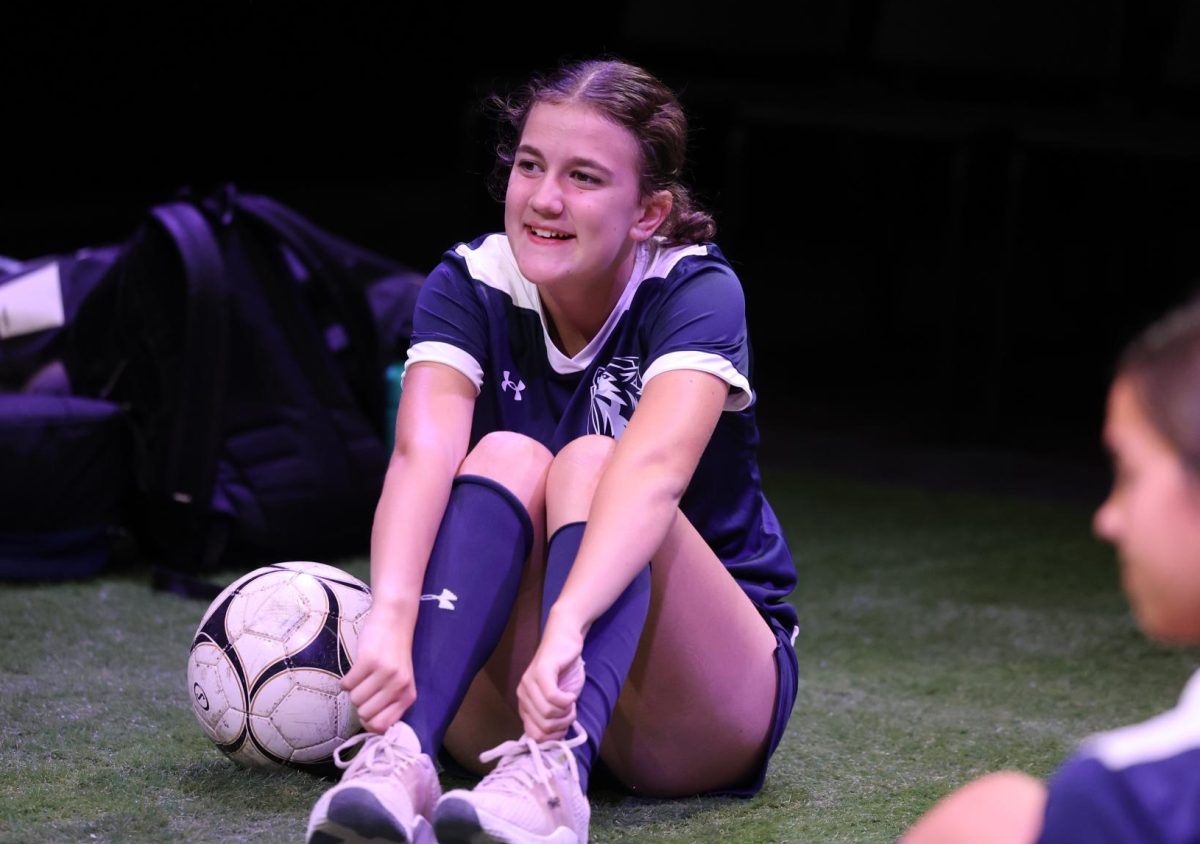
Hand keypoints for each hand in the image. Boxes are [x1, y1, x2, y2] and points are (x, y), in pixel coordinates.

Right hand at [341, 604, 416, 732]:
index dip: (368, 722)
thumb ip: (390, 703)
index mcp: (408, 696)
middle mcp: (398, 687)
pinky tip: (357, 668)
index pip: (382, 727)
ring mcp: (384, 674)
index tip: (366, 710)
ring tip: (364, 674)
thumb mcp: (400, 682)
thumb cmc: (394, 654)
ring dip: (354, 689)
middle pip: (364, 715)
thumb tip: (370, 727)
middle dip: (360, 704)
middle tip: (367, 686)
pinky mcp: (368, 661)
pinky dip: (346, 680)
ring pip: (354, 699)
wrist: (395, 620)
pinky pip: (346, 684)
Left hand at [517, 609, 585, 740]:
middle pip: (543, 727)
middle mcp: (523, 694)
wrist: (566, 638)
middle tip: (571, 711)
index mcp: (525, 704)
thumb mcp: (560, 701)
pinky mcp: (541, 671)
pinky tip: (571, 694)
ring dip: (567, 712)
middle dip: (562, 725)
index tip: (565, 727)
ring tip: (572, 701)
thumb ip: (553, 718)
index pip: (534, 736)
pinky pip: (552, 697)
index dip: (553, 737)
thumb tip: (553, 742)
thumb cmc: (565, 670)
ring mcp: (529, 682)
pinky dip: (566, 701)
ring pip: (547, 714)